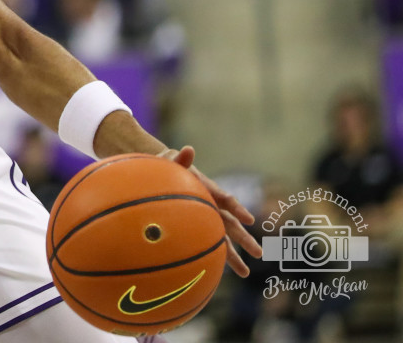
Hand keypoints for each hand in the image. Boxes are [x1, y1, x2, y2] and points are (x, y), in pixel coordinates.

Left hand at [160, 146, 263, 276]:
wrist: (163, 173)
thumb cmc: (168, 167)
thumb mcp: (172, 161)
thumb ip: (180, 159)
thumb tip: (187, 149)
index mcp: (209, 190)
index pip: (226, 200)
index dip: (237, 209)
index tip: (249, 220)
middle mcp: (213, 206)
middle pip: (231, 225)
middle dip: (244, 240)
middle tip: (259, 254)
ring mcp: (207, 218)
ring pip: (223, 239)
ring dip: (233, 256)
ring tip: (245, 274)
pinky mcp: (199, 227)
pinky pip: (208, 242)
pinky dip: (214, 256)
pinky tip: (218, 272)